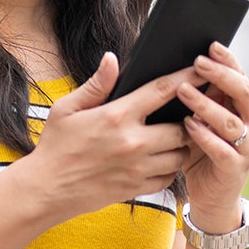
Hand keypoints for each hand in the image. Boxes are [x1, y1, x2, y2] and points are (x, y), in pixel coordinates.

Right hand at [24, 52, 199, 221]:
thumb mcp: (67, 108)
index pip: (162, 91)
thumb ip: (95, 84)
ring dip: (182, 145)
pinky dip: (170, 168)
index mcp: (116, 116)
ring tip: (175, 137)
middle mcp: (132, 142)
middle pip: (182, 127)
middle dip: (189, 119)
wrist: (46, 190)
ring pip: (180, 155)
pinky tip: (161, 160)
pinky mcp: (136, 188)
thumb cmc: (55, 147)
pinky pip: (169, 178)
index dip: (187, 78)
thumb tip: (111, 59)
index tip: (202, 70)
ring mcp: (137, 168)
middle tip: (190, 113)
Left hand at [176, 42, 248, 230]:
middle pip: (244, 93)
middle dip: (221, 75)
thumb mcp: (200, 120)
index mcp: (247, 109)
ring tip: (184, 91)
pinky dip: (205, 136)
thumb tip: (179, 67)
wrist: (210, 197)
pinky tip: (188, 125)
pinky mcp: (235, 169)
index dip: (228, 61)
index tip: (211, 45)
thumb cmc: (201, 151)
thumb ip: (198, 97)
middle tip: (198, 63)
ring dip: (206, 104)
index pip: (241, 78)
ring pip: (231, 121)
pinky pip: (222, 149)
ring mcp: (248, 148)